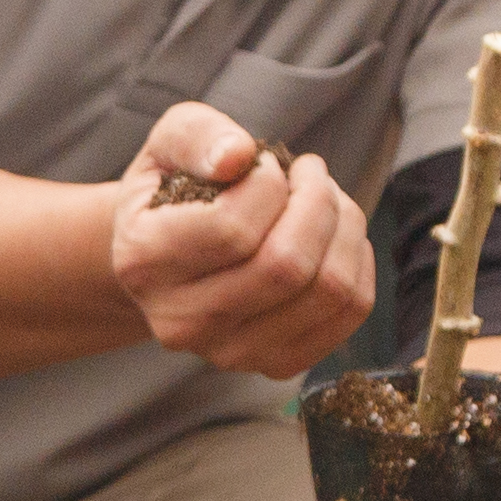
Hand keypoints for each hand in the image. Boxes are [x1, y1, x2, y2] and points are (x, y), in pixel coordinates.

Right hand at [108, 103, 373, 382]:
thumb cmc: (173, 190)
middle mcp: (180, 322)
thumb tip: (238, 157)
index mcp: (144, 262)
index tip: (264, 162)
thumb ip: (198, 135)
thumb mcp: (169, 142)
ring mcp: (228, 353)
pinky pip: (348, 313)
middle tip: (310, 173)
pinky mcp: (274, 365)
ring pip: (327, 291)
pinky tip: (334, 237)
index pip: (233, 229)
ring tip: (325, 199)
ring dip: (344, 227)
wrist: (167, 256)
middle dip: (318, 202)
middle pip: (286, 266)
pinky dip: (357, 262)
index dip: (268, 183)